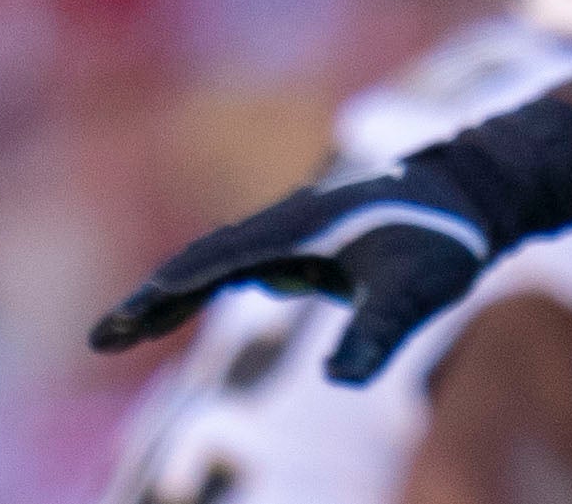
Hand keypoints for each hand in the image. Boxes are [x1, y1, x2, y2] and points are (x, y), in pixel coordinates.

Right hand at [90, 96, 571, 384]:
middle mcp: (282, 225)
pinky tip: (194, 295)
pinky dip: (204, 281)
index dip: (157, 300)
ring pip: (215, 259)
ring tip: (131, 325)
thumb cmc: (444, 242)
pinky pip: (240, 260)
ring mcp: (292, 230)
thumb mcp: (418, 293)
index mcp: (292, 231)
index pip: (206, 268)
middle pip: (197, 262)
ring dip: (170, 291)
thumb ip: (379, 334)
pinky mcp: (308, 239)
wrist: (472, 188)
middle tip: (100, 337)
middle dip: (147, 301)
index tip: (114, 328)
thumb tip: (342, 382)